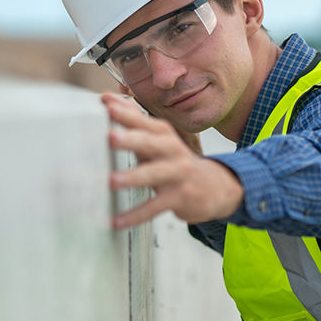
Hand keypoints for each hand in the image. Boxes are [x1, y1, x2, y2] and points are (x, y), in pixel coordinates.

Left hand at [102, 92, 243, 229]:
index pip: (143, 120)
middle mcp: (171, 150)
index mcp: (163, 134)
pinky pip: (154, 207)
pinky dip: (135, 215)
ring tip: (112, 181)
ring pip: (154, 174)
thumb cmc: (174, 159)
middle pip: (151, 143)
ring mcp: (177, 174)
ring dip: (133, 177)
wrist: (215, 186)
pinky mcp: (179, 197)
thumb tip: (105, 98)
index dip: (124, 112)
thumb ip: (132, 120)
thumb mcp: (157, 139)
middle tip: (110, 138)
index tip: (105, 103)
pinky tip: (117, 221)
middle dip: (130, 139)